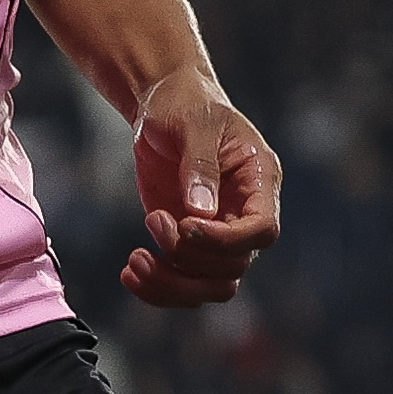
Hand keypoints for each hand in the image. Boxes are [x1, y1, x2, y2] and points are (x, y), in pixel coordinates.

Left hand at [119, 67, 280, 307]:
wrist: (165, 105)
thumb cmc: (187, 105)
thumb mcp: (194, 123)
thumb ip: (200, 164)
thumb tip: (199, 211)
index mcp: (260, 182)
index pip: (262, 230)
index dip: (226, 239)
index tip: (184, 225)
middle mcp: (244, 215)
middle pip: (234, 267)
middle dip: (189, 256)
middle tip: (154, 220)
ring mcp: (217, 234)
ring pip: (212, 287)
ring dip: (173, 285)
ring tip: (135, 263)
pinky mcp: (188, 242)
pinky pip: (184, 283)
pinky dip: (158, 288)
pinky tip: (130, 274)